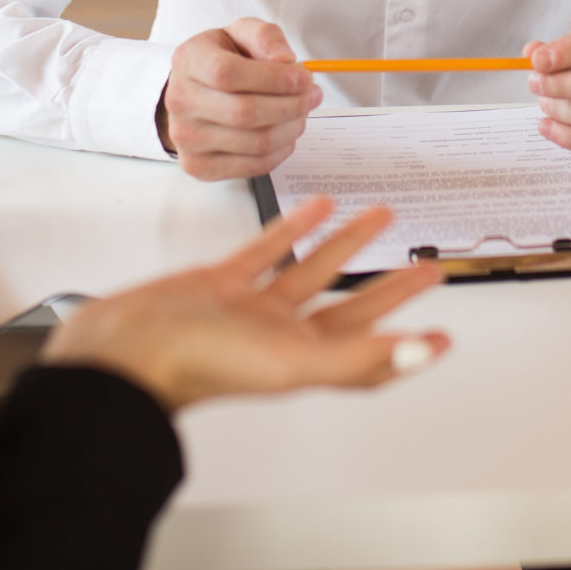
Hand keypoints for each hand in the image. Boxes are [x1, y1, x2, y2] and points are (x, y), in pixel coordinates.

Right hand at [41, 197, 448, 408]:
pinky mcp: (223, 281)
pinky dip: (294, 227)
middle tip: (428, 269)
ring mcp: (253, 309)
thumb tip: (420, 353)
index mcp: (304, 362)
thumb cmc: (199, 364)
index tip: (442, 334)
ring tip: (383, 215)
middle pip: (353, 312)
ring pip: (314, 272)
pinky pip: (268, 250)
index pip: (372, 358)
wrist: (129, 346)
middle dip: (393, 290)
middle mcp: (283, 336)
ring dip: (350, 245)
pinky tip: (317, 205)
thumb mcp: (290, 362)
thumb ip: (356, 358)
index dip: (409, 349)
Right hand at [159, 19, 317, 180]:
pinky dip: (282, 150)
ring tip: (302, 111)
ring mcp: (186, 138)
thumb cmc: (224, 59)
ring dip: (292, 127)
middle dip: (291, 105)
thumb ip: (266, 37)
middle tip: (312, 95)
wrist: (195, 92)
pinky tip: (287, 132)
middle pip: (244, 112)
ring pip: (255, 142)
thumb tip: (286, 61)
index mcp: (188, 61)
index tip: (304, 78)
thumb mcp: (242, 33)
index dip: (273, 78)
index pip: (227, 74)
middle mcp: (180, 101)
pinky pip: (255, 166)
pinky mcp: (199, 166)